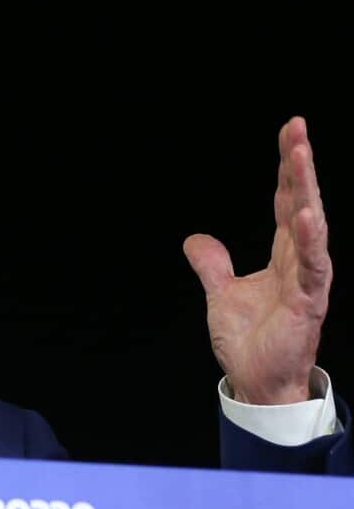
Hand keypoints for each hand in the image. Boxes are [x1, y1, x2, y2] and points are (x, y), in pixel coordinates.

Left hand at [183, 116, 330, 403]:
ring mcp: (307, 280)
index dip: (286, 168)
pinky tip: (305, 213)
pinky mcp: (308, 302)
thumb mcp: (221, 294)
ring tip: (301, 153)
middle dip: (299, 164)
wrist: (256, 381)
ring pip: (309, 225)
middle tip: (297, 126)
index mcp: (283, 255)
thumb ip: (212, 264)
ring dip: (306, 188)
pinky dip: (310, 238)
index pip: (283, 201)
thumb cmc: (250, 341)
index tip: (288, 133)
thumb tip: (195, 239)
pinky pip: (313, 265)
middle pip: (299, 202)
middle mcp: (300, 261)